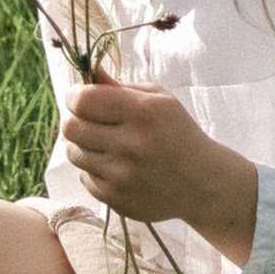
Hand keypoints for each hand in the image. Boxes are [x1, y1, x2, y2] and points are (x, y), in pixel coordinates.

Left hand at [59, 81, 256, 262]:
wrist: (204, 183)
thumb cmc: (178, 133)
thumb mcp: (159, 100)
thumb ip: (120, 87)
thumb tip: (87, 73)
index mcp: (143, 113)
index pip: (83, 100)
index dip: (75, 96)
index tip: (81, 98)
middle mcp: (131, 145)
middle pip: (70, 127)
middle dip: (75, 119)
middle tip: (89, 120)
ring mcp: (122, 176)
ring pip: (73, 153)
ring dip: (83, 146)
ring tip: (105, 144)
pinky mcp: (117, 199)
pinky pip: (84, 178)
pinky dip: (94, 170)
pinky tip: (116, 167)